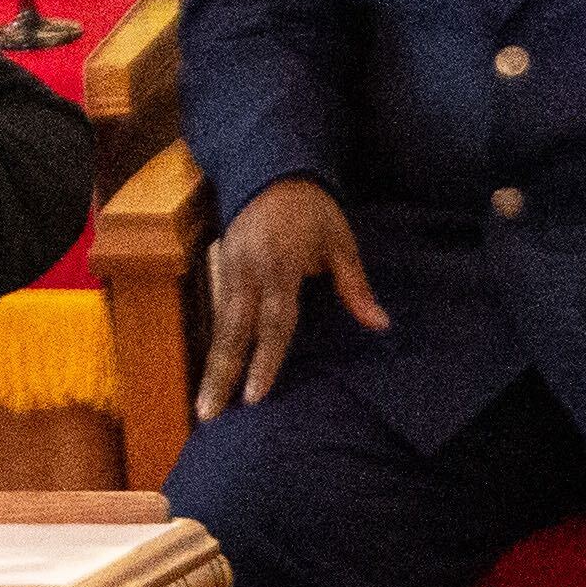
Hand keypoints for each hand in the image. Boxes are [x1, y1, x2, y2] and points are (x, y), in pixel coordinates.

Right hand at [197, 175, 385, 420]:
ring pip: (220, 326)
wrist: (270, 171)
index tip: (255, 396)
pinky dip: (216, 345)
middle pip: (232, 333)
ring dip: (213, 366)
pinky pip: (217, 314)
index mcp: (279, 267)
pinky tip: (214, 372)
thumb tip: (380, 324)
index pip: (273, 323)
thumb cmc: (312, 210)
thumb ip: (355, 286)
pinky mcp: (220, 268)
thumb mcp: (340, 242)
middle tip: (209, 414)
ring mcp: (228, 270)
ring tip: (206, 404)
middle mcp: (247, 272)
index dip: (265, 362)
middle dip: (221, 375)